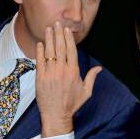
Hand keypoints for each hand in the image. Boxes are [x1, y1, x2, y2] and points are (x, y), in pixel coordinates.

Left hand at [35, 21, 101, 136]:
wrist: (56, 114)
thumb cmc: (72, 104)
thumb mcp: (86, 92)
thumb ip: (92, 77)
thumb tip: (99, 68)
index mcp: (74, 72)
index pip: (71, 50)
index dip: (69, 38)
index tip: (67, 30)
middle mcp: (62, 70)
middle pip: (60, 48)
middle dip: (58, 34)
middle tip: (57, 23)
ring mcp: (50, 73)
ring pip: (50, 52)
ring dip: (49, 39)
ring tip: (48, 29)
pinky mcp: (41, 78)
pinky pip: (40, 61)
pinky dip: (40, 51)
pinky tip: (40, 43)